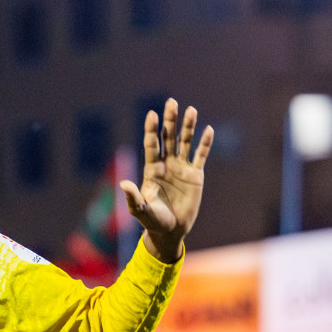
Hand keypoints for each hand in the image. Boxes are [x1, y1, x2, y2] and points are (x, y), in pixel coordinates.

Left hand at [124, 98, 211, 262]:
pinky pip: (201, 156)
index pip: (151, 145)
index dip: (151, 130)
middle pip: (168, 138)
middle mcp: (166, 165)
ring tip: (191, 109)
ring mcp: (182, 168)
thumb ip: (133, 197)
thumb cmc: (152, 220)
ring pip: (185, 142)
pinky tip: (208, 130)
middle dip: (169, 121)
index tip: (151, 114)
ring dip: (188, 126)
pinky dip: (205, 144)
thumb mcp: (140, 210)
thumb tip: (122, 184)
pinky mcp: (196, 175)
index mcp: (151, 169)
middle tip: (171, 102)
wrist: (171, 230)